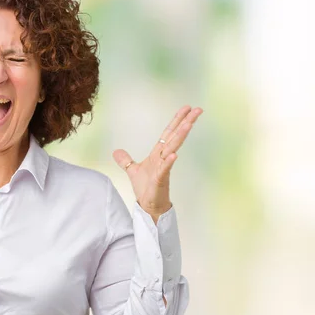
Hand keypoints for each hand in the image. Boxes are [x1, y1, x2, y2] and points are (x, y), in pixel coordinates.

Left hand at [113, 105, 202, 221]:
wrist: (148, 206)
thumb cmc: (146, 188)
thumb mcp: (132, 170)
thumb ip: (126, 160)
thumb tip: (116, 151)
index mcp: (158, 154)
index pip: (168, 133)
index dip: (176, 120)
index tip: (186, 108)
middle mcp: (163, 158)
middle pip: (174, 136)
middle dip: (185, 122)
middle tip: (197, 109)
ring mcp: (163, 168)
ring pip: (173, 149)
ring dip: (180, 136)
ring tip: (189, 123)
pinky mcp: (160, 180)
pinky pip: (165, 169)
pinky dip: (169, 162)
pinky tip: (174, 154)